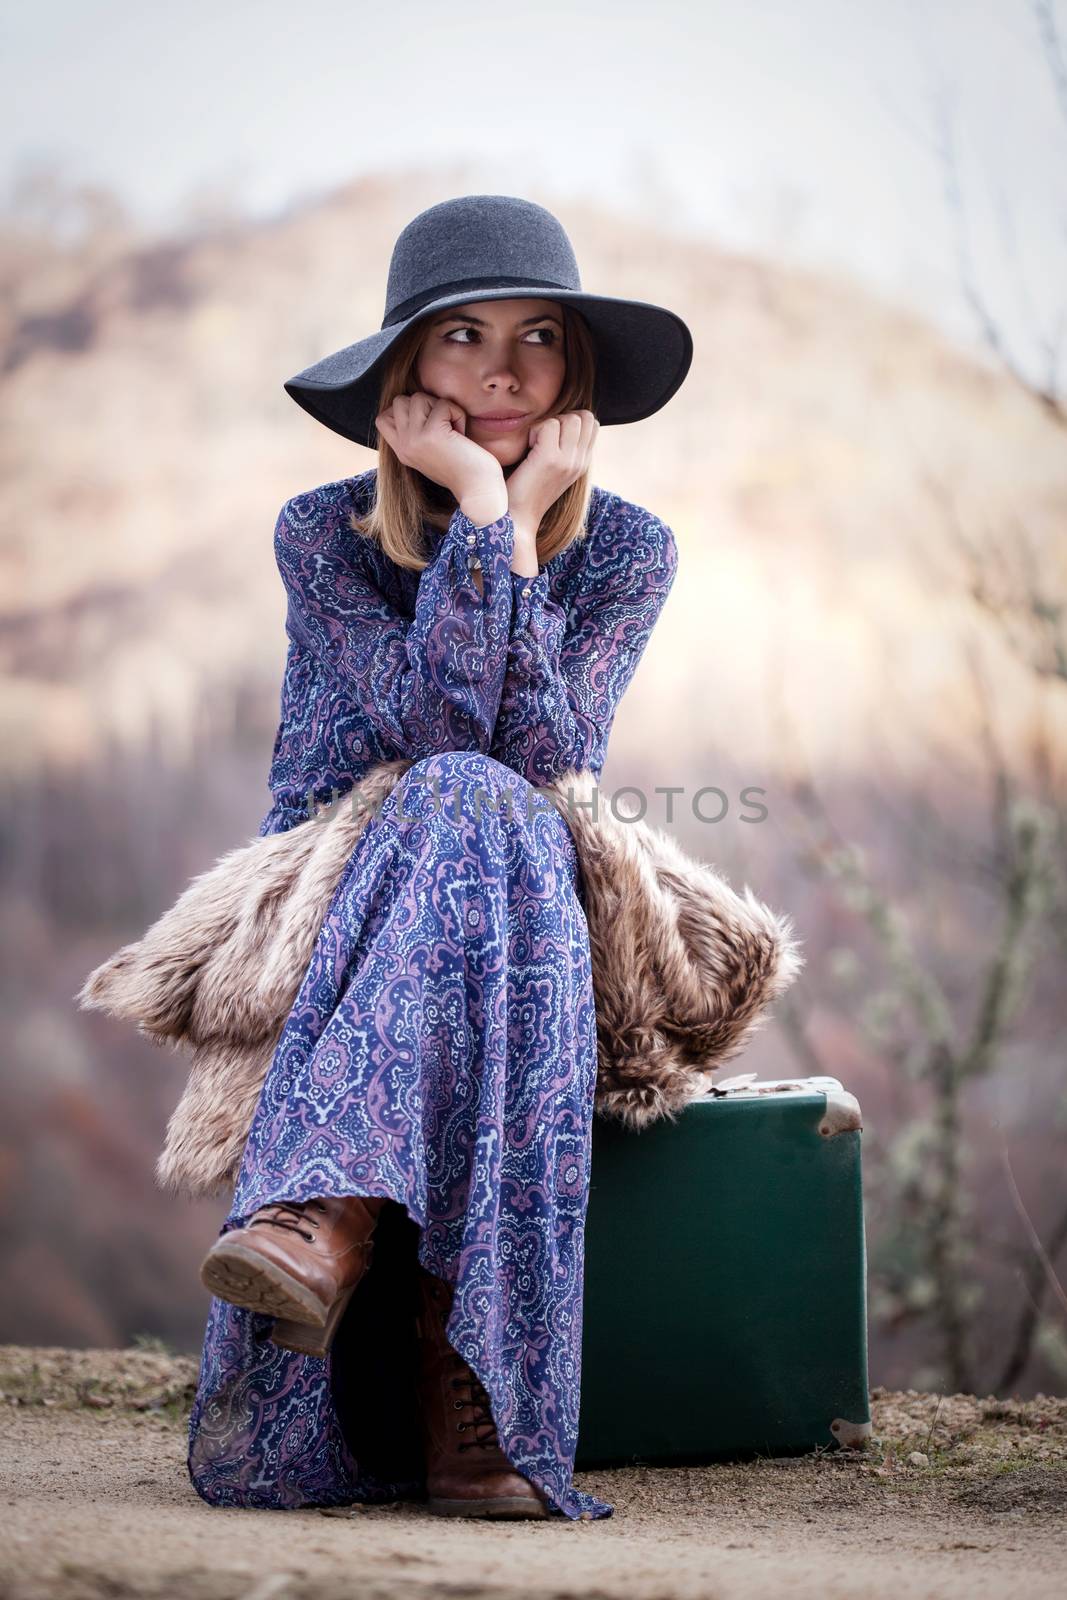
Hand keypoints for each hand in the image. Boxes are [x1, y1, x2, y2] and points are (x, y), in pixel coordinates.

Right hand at [375, 392, 503, 508]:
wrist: (477, 490)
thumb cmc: (462, 469)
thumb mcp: (429, 452)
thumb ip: (416, 433)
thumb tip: (413, 403)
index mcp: (401, 451)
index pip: (382, 418)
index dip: (404, 410)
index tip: (427, 423)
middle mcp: (404, 446)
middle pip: (400, 401)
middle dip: (424, 404)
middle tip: (441, 424)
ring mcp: (414, 439)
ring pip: (418, 397)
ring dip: (441, 407)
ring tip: (452, 429)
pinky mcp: (432, 434)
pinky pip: (443, 404)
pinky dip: (457, 414)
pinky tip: (461, 434)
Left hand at [505, 410, 598, 529]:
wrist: (517, 520)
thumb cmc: (526, 493)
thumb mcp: (552, 470)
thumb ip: (562, 448)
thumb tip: (560, 423)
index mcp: (582, 464)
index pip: (592, 424)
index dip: (571, 421)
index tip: (551, 438)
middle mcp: (580, 462)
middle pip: (585, 417)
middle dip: (562, 419)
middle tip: (543, 439)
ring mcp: (568, 461)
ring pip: (570, 418)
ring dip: (549, 424)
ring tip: (535, 444)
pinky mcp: (551, 459)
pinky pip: (550, 424)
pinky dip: (535, 430)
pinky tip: (527, 449)